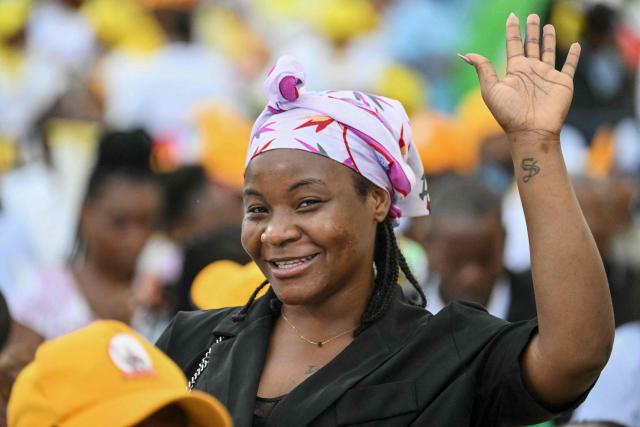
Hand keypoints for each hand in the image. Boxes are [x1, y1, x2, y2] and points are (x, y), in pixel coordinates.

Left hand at [461, 14, 580, 138]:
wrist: (531, 131)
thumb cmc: (509, 113)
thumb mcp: (491, 90)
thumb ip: (483, 69)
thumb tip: (467, 54)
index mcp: (514, 71)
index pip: (513, 45)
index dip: (512, 31)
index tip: (512, 16)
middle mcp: (531, 71)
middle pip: (531, 45)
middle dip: (531, 30)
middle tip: (532, 16)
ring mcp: (547, 76)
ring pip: (549, 51)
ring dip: (548, 39)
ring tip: (547, 25)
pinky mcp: (562, 82)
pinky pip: (570, 66)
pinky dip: (574, 56)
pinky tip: (576, 45)